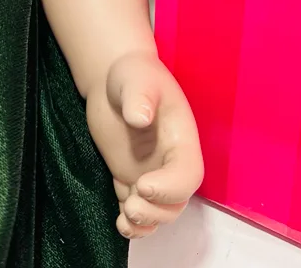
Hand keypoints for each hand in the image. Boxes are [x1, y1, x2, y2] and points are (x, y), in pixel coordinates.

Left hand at [85, 49, 203, 239]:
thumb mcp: (136, 79)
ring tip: (125, 221)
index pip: (187, 175)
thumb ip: (139, 96)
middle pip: (176, 202)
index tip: (143, 184)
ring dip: (145, 223)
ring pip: (160, 212)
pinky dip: (132, 224)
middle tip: (131, 205)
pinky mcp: (131, 178)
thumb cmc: (132, 75)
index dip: (170, 188)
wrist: (113, 79)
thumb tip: (139, 118)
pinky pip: (139, 210)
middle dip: (156, 211)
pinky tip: (120, 224)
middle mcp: (170, 161)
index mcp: (181, 139)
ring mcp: (151, 172)